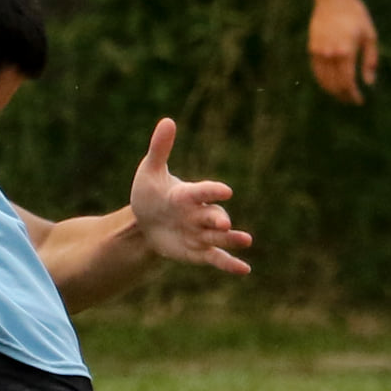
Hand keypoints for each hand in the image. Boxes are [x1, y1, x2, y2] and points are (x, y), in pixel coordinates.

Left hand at [129, 120, 251, 275]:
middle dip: (218, 219)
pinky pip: (215, 258)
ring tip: (246, 241)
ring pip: (217, 237)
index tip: (225, 191)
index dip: (212, 190)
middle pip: (211, 215)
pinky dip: (229, 264)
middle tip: (223, 223)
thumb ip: (160, 149)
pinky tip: (245, 270)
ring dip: (230, 239)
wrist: (145, 221)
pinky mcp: (197, 251)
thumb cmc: (151, 192)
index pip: (202, 191)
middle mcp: (198, 214)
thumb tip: (167, 120)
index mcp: (187, 194)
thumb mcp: (150, 171)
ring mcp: (199, 234)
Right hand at [308, 0, 378, 103]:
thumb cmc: (357, 16)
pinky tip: (331, 85)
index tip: (359, 101)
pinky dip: (323, 82)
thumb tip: (369, 83)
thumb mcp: (370, 36)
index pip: (348, 82)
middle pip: (335, 85)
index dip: (353, 95)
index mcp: (346, 51)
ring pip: (323, 81)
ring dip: (333, 91)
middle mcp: (330, 54)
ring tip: (342, 95)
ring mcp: (319, 52)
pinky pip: (316, 72)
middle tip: (351, 100)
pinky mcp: (312, 49)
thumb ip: (370, 61)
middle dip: (344, 96)